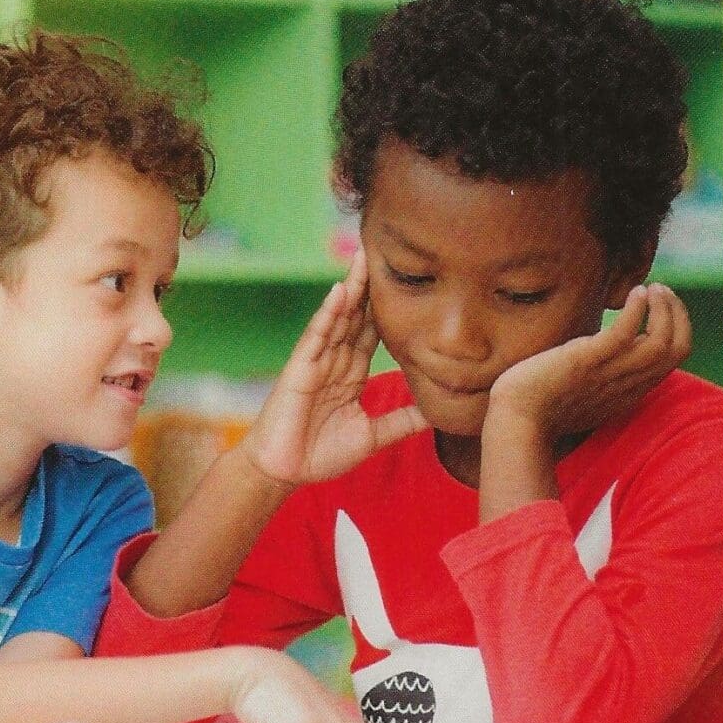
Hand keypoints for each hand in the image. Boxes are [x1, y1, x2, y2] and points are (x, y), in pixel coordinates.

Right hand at [238, 248, 427, 486]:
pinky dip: (328, 313)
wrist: (285, 471)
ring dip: (351, 289)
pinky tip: (340, 291)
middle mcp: (335, 362)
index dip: (388, 309)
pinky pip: (317, 335)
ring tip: (364, 258)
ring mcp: (317, 362)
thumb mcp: (372, 436)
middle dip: (370, 286)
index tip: (408, 283)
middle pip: (356, 316)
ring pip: (338, 318)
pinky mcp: (300, 368)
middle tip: (386, 251)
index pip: (372, 333)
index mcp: (351, 374)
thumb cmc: (321, 454)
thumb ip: (401, 421)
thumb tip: (437, 414)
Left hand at [486, 283, 690, 441]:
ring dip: (664, 309)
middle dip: (677, 314)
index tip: (662, 307)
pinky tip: (636, 292)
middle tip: (661, 290)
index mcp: (627, 393)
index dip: (676, 330)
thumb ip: (598, 378)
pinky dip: (638, 310)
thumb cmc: (539, 406)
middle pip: (676, 350)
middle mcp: (626, 386)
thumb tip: (595, 354)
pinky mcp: (587, 361)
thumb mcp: (581, 393)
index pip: (671, 361)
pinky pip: (625, 333)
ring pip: (661, 342)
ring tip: (652, 288)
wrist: (515, 420)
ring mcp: (608, 374)